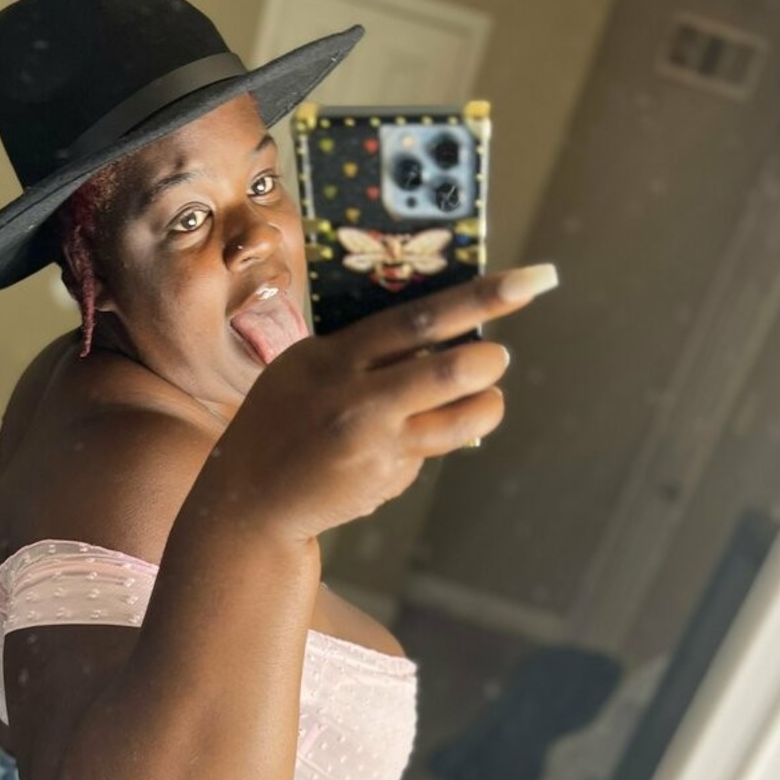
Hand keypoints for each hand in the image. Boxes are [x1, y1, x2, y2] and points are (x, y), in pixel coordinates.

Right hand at [209, 264, 558, 543]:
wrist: (251, 496)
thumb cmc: (284, 419)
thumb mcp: (305, 367)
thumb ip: (362, 349)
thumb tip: (437, 330)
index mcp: (336, 355)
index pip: (418, 318)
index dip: (479, 297)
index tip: (528, 283)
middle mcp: (356, 397)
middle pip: (448, 370)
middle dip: (488, 360)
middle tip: (498, 356)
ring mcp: (373, 442)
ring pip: (459, 420)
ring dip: (486, 406)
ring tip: (486, 398)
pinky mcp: (385, 478)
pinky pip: (430, 450)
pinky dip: (436, 439)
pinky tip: (406, 443)